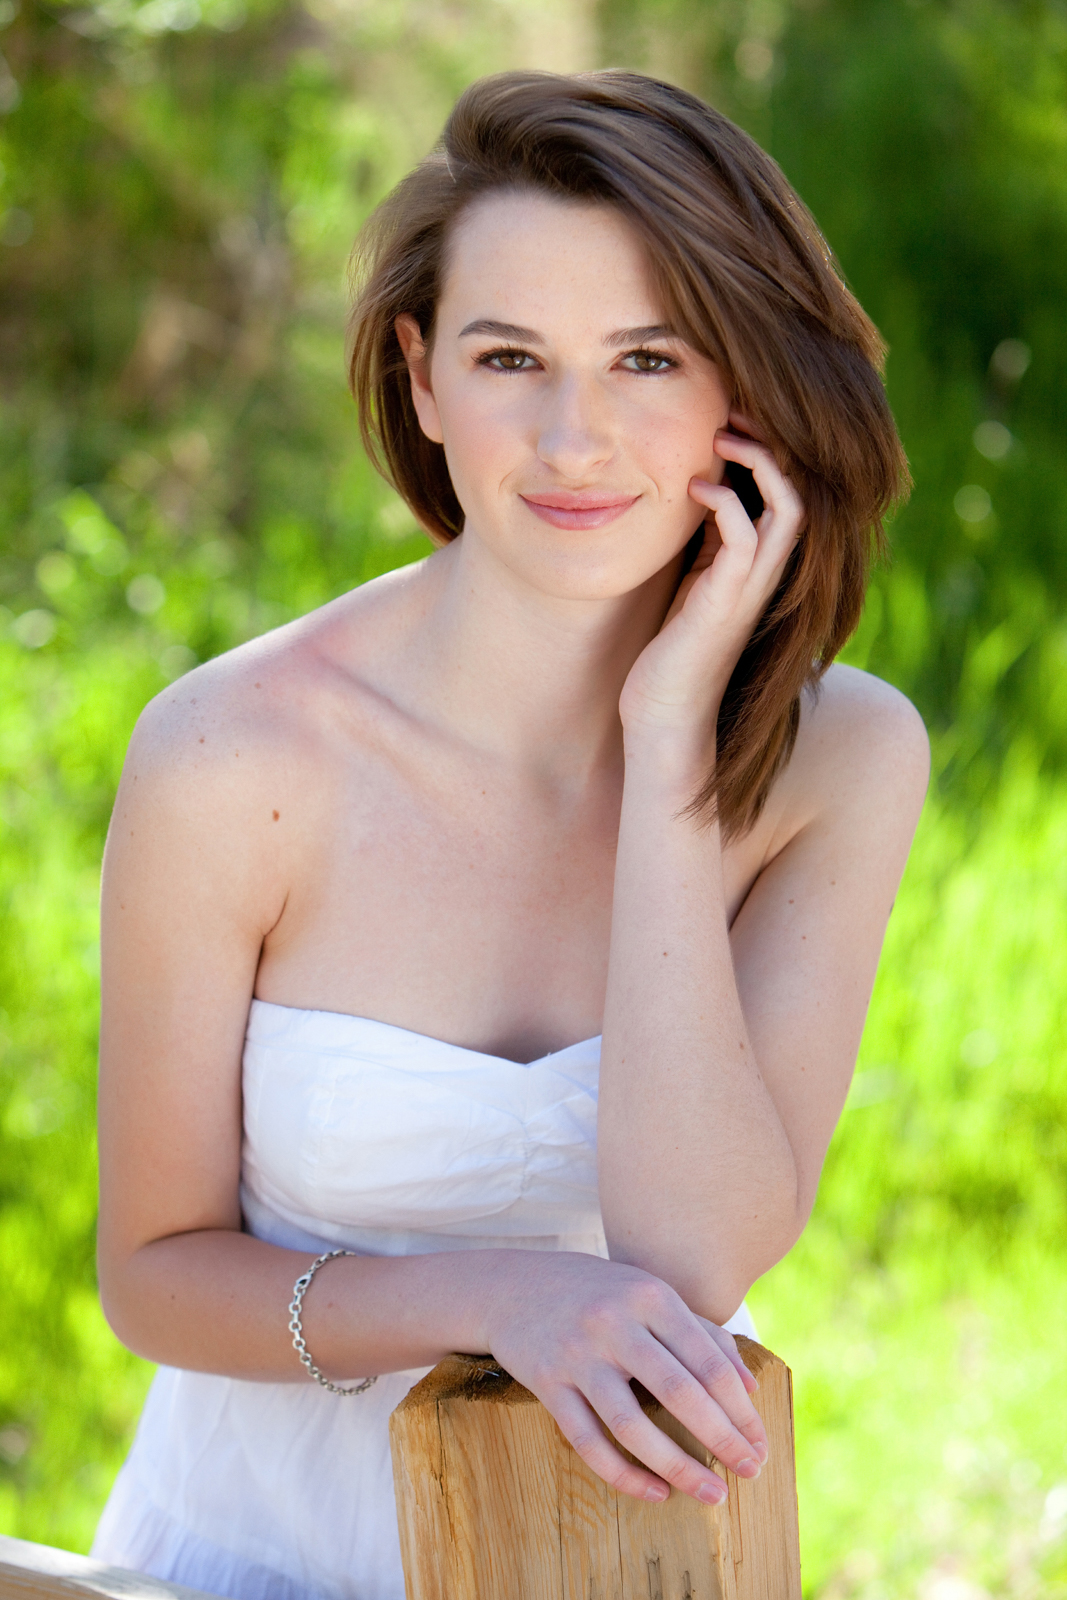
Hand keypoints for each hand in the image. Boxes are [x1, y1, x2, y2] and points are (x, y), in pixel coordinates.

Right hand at [479, 1251, 767, 1503]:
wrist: (513, 1285)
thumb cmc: (599, 1294)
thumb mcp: (650, 1296)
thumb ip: (702, 1335)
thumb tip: (747, 1389)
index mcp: (650, 1296)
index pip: (708, 1362)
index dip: (740, 1410)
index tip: (760, 1445)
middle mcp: (615, 1321)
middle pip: (679, 1391)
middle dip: (722, 1439)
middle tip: (750, 1472)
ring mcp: (577, 1353)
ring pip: (632, 1424)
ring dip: (677, 1467)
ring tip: (711, 1494)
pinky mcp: (546, 1381)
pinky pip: (588, 1440)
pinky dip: (623, 1474)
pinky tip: (655, 1492)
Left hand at [619, 412, 804, 753]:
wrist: (665, 717)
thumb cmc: (670, 652)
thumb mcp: (688, 583)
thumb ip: (701, 544)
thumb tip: (687, 494)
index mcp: (759, 565)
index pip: (788, 492)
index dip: (772, 449)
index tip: (735, 415)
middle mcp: (767, 573)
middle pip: (803, 489)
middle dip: (777, 443)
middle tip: (736, 408)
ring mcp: (752, 588)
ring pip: (789, 508)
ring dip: (760, 463)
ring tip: (723, 435)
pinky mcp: (727, 602)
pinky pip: (746, 539)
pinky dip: (727, 504)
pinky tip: (698, 487)